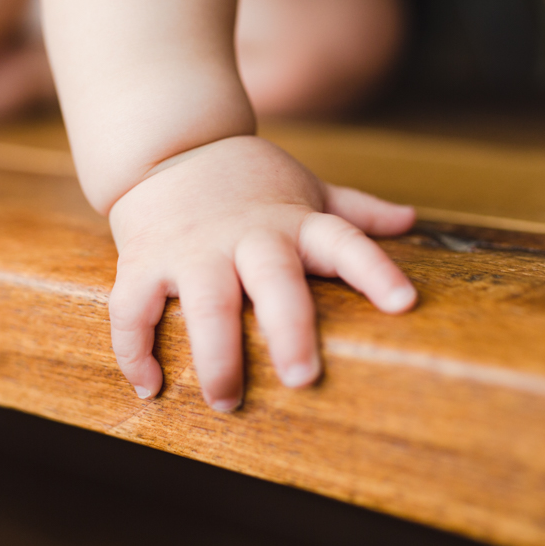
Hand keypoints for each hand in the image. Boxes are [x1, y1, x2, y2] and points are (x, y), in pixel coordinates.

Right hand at [107, 136, 416, 409]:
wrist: (165, 145)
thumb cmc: (246, 179)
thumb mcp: (304, 188)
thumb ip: (354, 210)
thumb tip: (411, 220)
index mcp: (293, 221)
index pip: (344, 242)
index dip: (375, 271)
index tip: (403, 303)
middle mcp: (247, 236)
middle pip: (274, 280)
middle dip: (288, 328)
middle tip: (301, 378)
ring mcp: (193, 250)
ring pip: (206, 303)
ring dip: (215, 355)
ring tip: (225, 400)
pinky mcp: (143, 261)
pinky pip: (133, 310)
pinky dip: (135, 351)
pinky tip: (150, 386)